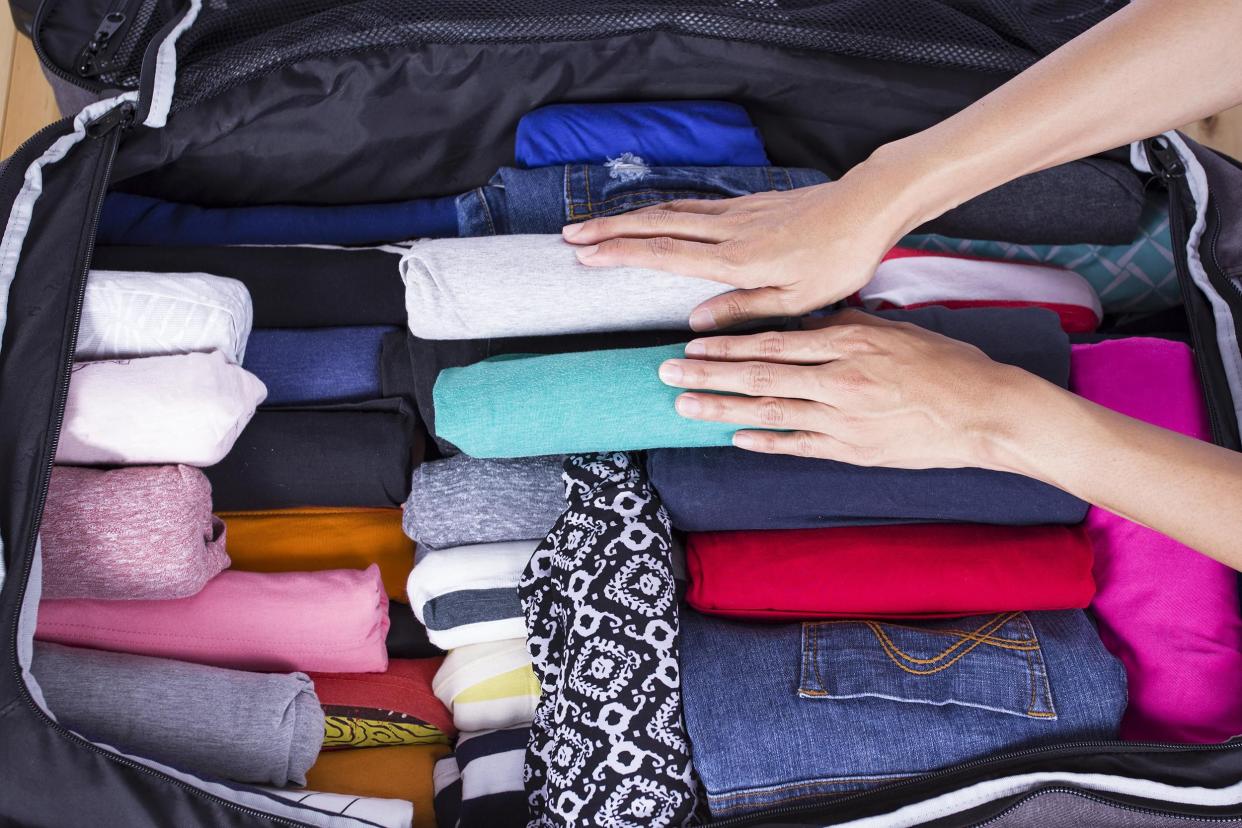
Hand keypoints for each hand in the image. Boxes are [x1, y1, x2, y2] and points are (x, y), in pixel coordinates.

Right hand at [560, 167, 917, 331]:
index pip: (662, 253)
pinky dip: (661, 210)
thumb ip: (742, 309)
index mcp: (734, 259)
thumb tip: (694, 323)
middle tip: (569, 234)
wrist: (866, 207)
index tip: (583, 255)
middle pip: (654, 224)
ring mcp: (735, 213)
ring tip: (597, 224)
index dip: (619, 253)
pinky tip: (653, 216)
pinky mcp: (747, 205)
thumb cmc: (837, 258)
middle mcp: (727, 230)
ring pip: (670, 210)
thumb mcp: (795, 299)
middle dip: (608, 229)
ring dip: (629, 217)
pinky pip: (692, 206)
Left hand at [657, 309, 1043, 470]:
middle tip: (664, 372)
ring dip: (721, 408)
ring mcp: (844, 419)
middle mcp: (840, 380)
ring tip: (683, 406)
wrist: (986, 412)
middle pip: (759, 375)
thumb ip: (845, 327)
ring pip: (769, 411)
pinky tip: (735, 437)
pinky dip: (765, 441)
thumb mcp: (893, 330)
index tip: (691, 344)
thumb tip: (803, 323)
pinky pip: (799, 445)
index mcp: (849, 343)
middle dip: (706, 374)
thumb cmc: (945, 366)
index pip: (772, 342)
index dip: (726, 345)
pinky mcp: (853, 450)